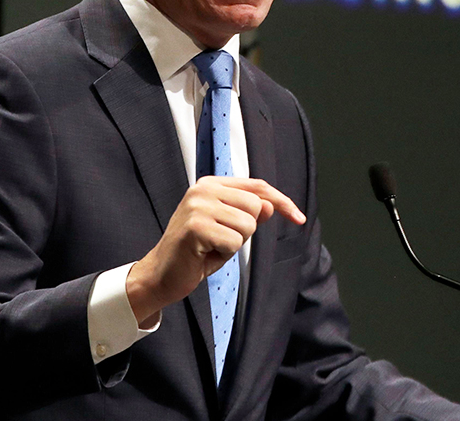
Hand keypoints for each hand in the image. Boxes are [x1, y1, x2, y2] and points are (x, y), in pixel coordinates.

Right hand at [125, 177, 305, 325]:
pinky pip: (234, 242)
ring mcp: (198, 206)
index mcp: (211, 184)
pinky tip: (204, 255)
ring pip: (247, 225)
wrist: (160, 275)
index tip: (299, 218)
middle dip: (245, 231)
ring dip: (234, 244)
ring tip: (211, 248)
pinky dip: (224, 255)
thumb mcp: (227, 229)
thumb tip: (270, 205)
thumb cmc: (195, 252)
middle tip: (220, 241)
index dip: (282, 201)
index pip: (257, 186)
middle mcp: (203, 189)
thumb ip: (247, 214)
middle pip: (255, 206)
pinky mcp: (196, 227)